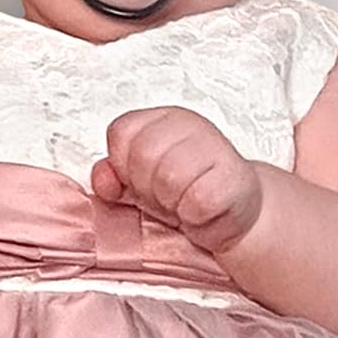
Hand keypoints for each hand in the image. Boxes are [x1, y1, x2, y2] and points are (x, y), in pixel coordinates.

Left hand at [90, 106, 263, 255]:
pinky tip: (202, 214)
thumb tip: (102, 178)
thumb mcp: (141, 184)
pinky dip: (194, 218)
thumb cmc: (186, 194)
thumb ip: (114, 176)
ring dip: (171, 204)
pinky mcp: (233, 179)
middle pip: (143, 154)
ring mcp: (215, 147)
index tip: (142, 181)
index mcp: (163, 119)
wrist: (234, 214)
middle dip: (147, 188)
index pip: (121, 132)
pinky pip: (197, 204)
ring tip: (184, 204)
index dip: (123, 167)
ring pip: (169, 178)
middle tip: (166, 197)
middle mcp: (189, 125)